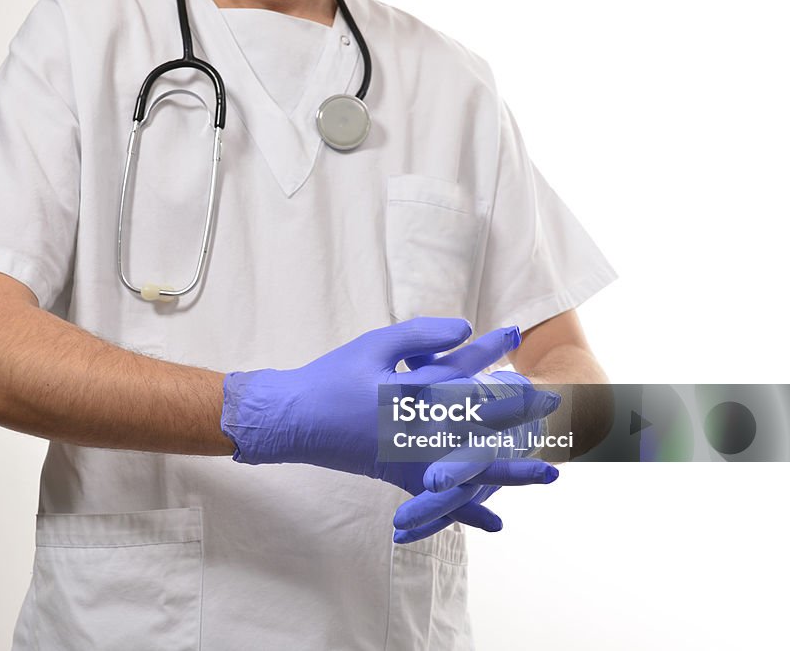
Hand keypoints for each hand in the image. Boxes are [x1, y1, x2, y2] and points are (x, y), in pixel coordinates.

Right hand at [220, 318, 560, 530]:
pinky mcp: (400, 477)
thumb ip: (421, 335)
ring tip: (550, 475)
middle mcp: (416, 434)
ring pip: (470, 470)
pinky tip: (496, 524)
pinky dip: (468, 512)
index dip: (505, 381)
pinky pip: (441, 501)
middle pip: (481, 431)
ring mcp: (410, 461)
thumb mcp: (375, 345)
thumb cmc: (333, 377)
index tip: (537, 375)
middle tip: (557, 415)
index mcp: (411, 398)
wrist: (295, 419)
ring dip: (511, 471)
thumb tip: (466, 327)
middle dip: (520, 422)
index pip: (469, 388)